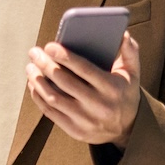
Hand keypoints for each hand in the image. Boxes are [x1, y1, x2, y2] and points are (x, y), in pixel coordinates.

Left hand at [26, 32, 141, 147]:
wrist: (128, 129)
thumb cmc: (125, 94)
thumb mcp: (133, 73)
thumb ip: (130, 52)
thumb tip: (122, 34)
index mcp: (111, 88)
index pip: (84, 69)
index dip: (65, 56)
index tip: (49, 46)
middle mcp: (98, 105)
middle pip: (64, 82)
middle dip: (45, 64)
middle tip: (34, 52)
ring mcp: (85, 120)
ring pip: (54, 98)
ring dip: (38, 80)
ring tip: (30, 67)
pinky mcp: (75, 130)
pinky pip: (51, 112)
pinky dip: (38, 97)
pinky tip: (33, 84)